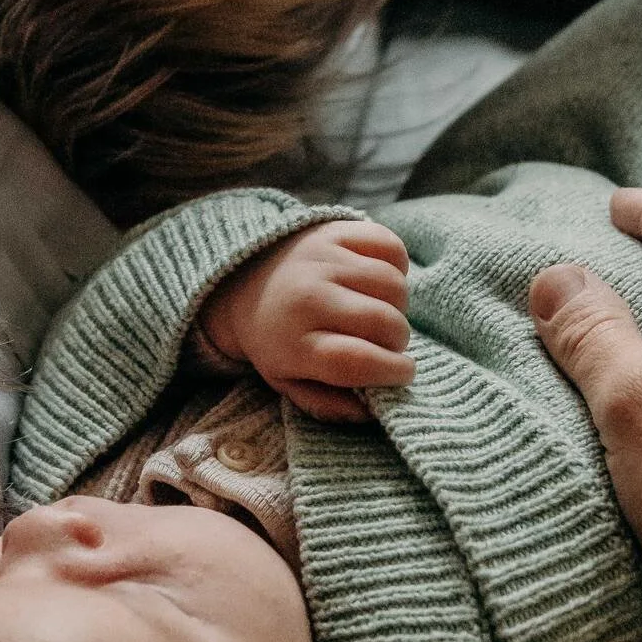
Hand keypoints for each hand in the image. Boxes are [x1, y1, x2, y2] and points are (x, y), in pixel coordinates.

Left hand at [200, 219, 414, 421]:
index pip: (357, 361)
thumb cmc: (276, 341)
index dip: (391, 371)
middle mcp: (308, 297)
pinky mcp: (335, 231)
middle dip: (398, 341)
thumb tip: (372, 410)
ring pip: (394, 284)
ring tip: (380, 313)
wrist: (241, 281)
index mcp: (293, 343)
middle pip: (383, 321)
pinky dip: (396, 266)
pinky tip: (378, 282)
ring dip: (399, 306)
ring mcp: (322, 259)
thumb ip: (329, 405)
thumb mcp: (288, 382)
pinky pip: (389, 247)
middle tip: (387, 344)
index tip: (401, 374)